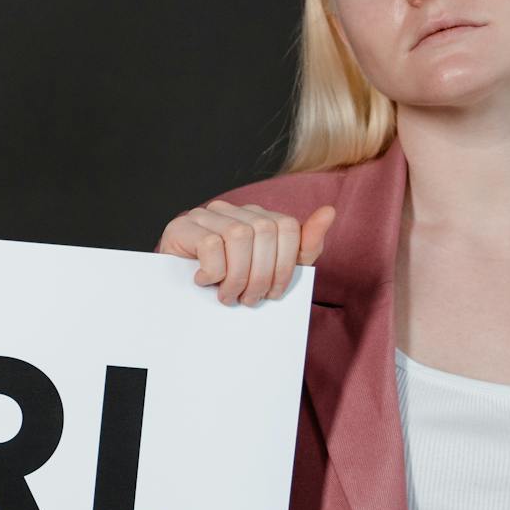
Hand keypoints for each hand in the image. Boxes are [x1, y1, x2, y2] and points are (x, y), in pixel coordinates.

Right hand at [156, 201, 335, 305]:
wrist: (180, 297)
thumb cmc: (228, 284)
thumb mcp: (273, 271)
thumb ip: (304, 247)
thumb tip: (329, 212)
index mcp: (257, 216)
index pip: (287, 226)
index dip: (285, 265)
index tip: (273, 292)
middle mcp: (232, 210)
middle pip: (265, 231)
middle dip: (261, 275)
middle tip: (248, 299)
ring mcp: (205, 215)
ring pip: (239, 235)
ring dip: (237, 276)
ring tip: (228, 295)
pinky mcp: (182, 226)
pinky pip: (211, 244)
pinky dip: (214, 271)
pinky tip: (205, 281)